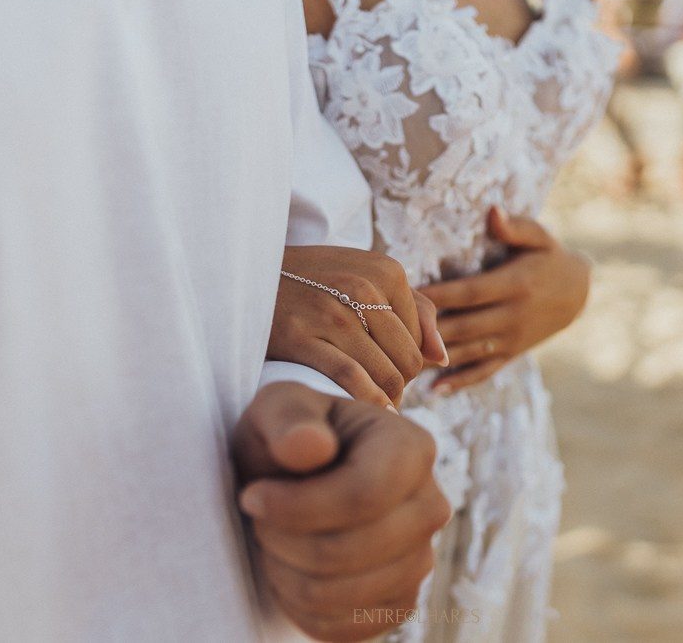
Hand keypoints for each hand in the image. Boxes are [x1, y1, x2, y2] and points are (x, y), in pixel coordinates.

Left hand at [232, 382, 450, 642]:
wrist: (293, 479)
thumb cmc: (287, 436)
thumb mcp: (277, 408)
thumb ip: (288, 418)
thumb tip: (313, 446)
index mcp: (412, 447)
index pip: (362, 496)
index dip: (296, 506)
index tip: (252, 495)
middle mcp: (430, 504)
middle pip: (348, 550)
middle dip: (283, 539)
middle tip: (261, 517)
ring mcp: (421, 558)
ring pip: (340, 594)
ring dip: (285, 572)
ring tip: (274, 539)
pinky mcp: (401, 601)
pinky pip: (344, 627)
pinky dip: (301, 605)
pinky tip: (291, 568)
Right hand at [268, 246, 448, 408]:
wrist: (241, 276)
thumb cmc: (309, 281)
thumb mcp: (363, 277)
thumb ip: (414, 309)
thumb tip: (441, 357)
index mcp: (385, 270)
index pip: (419, 339)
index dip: (405, 364)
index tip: (382, 371)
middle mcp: (363, 286)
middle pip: (407, 360)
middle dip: (396, 385)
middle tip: (376, 395)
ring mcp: (331, 311)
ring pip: (385, 374)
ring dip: (382, 400)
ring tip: (368, 405)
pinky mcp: (299, 335)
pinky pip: (350, 378)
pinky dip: (364, 401)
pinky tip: (362, 412)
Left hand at [420, 207, 590, 393]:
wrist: (579, 294)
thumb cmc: (549, 258)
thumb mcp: (539, 237)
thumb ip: (514, 226)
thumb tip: (492, 210)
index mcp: (515, 284)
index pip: (470, 292)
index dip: (439, 296)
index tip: (408, 294)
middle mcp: (512, 316)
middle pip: (464, 326)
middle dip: (428, 330)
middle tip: (391, 333)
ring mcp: (512, 339)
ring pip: (469, 352)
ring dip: (436, 359)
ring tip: (402, 363)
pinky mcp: (511, 354)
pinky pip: (484, 371)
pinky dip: (460, 382)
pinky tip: (433, 390)